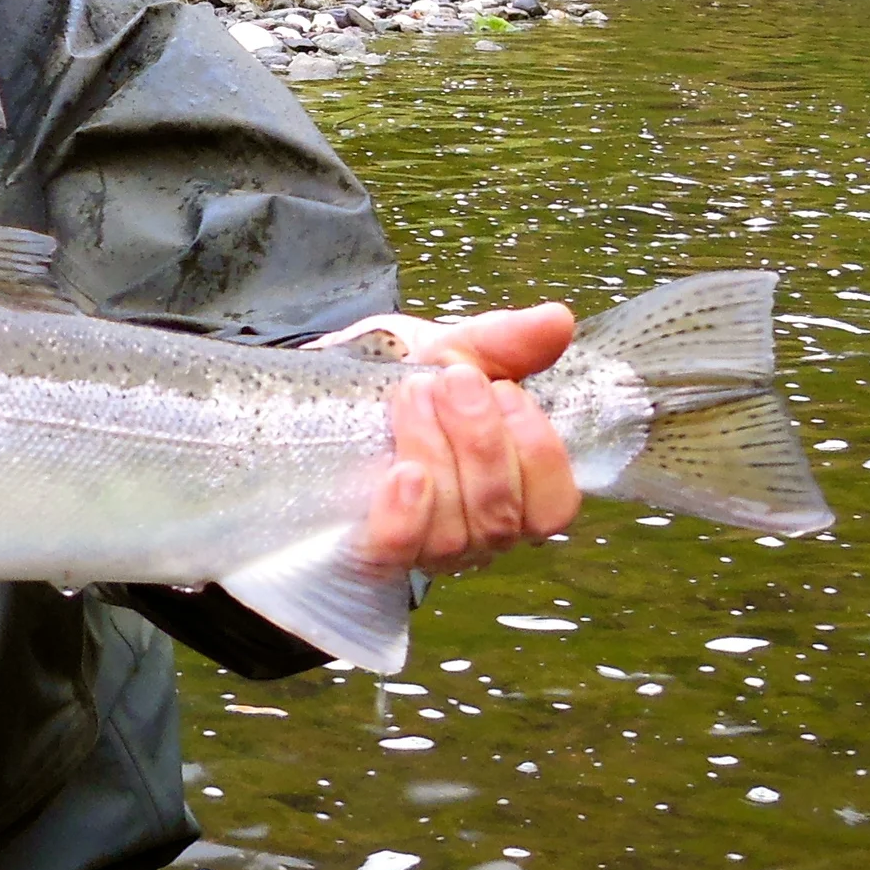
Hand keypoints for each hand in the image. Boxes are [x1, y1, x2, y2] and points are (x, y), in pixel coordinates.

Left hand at [354, 303, 582, 574]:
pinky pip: (398, 549)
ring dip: (435, 453)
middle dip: (480, 439)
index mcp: (507, 487)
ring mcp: (421, 544)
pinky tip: (403, 474)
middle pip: (501, 515)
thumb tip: (558, 320)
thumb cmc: (392, 380)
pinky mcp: (366, 548)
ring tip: (411, 394)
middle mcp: (474, 529)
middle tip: (450, 380)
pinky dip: (407, 514)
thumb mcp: (447, 351)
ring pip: (453, 531)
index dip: (538, 451)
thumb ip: (503, 342)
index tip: (502, 388)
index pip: (553, 505)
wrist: (310, 395)